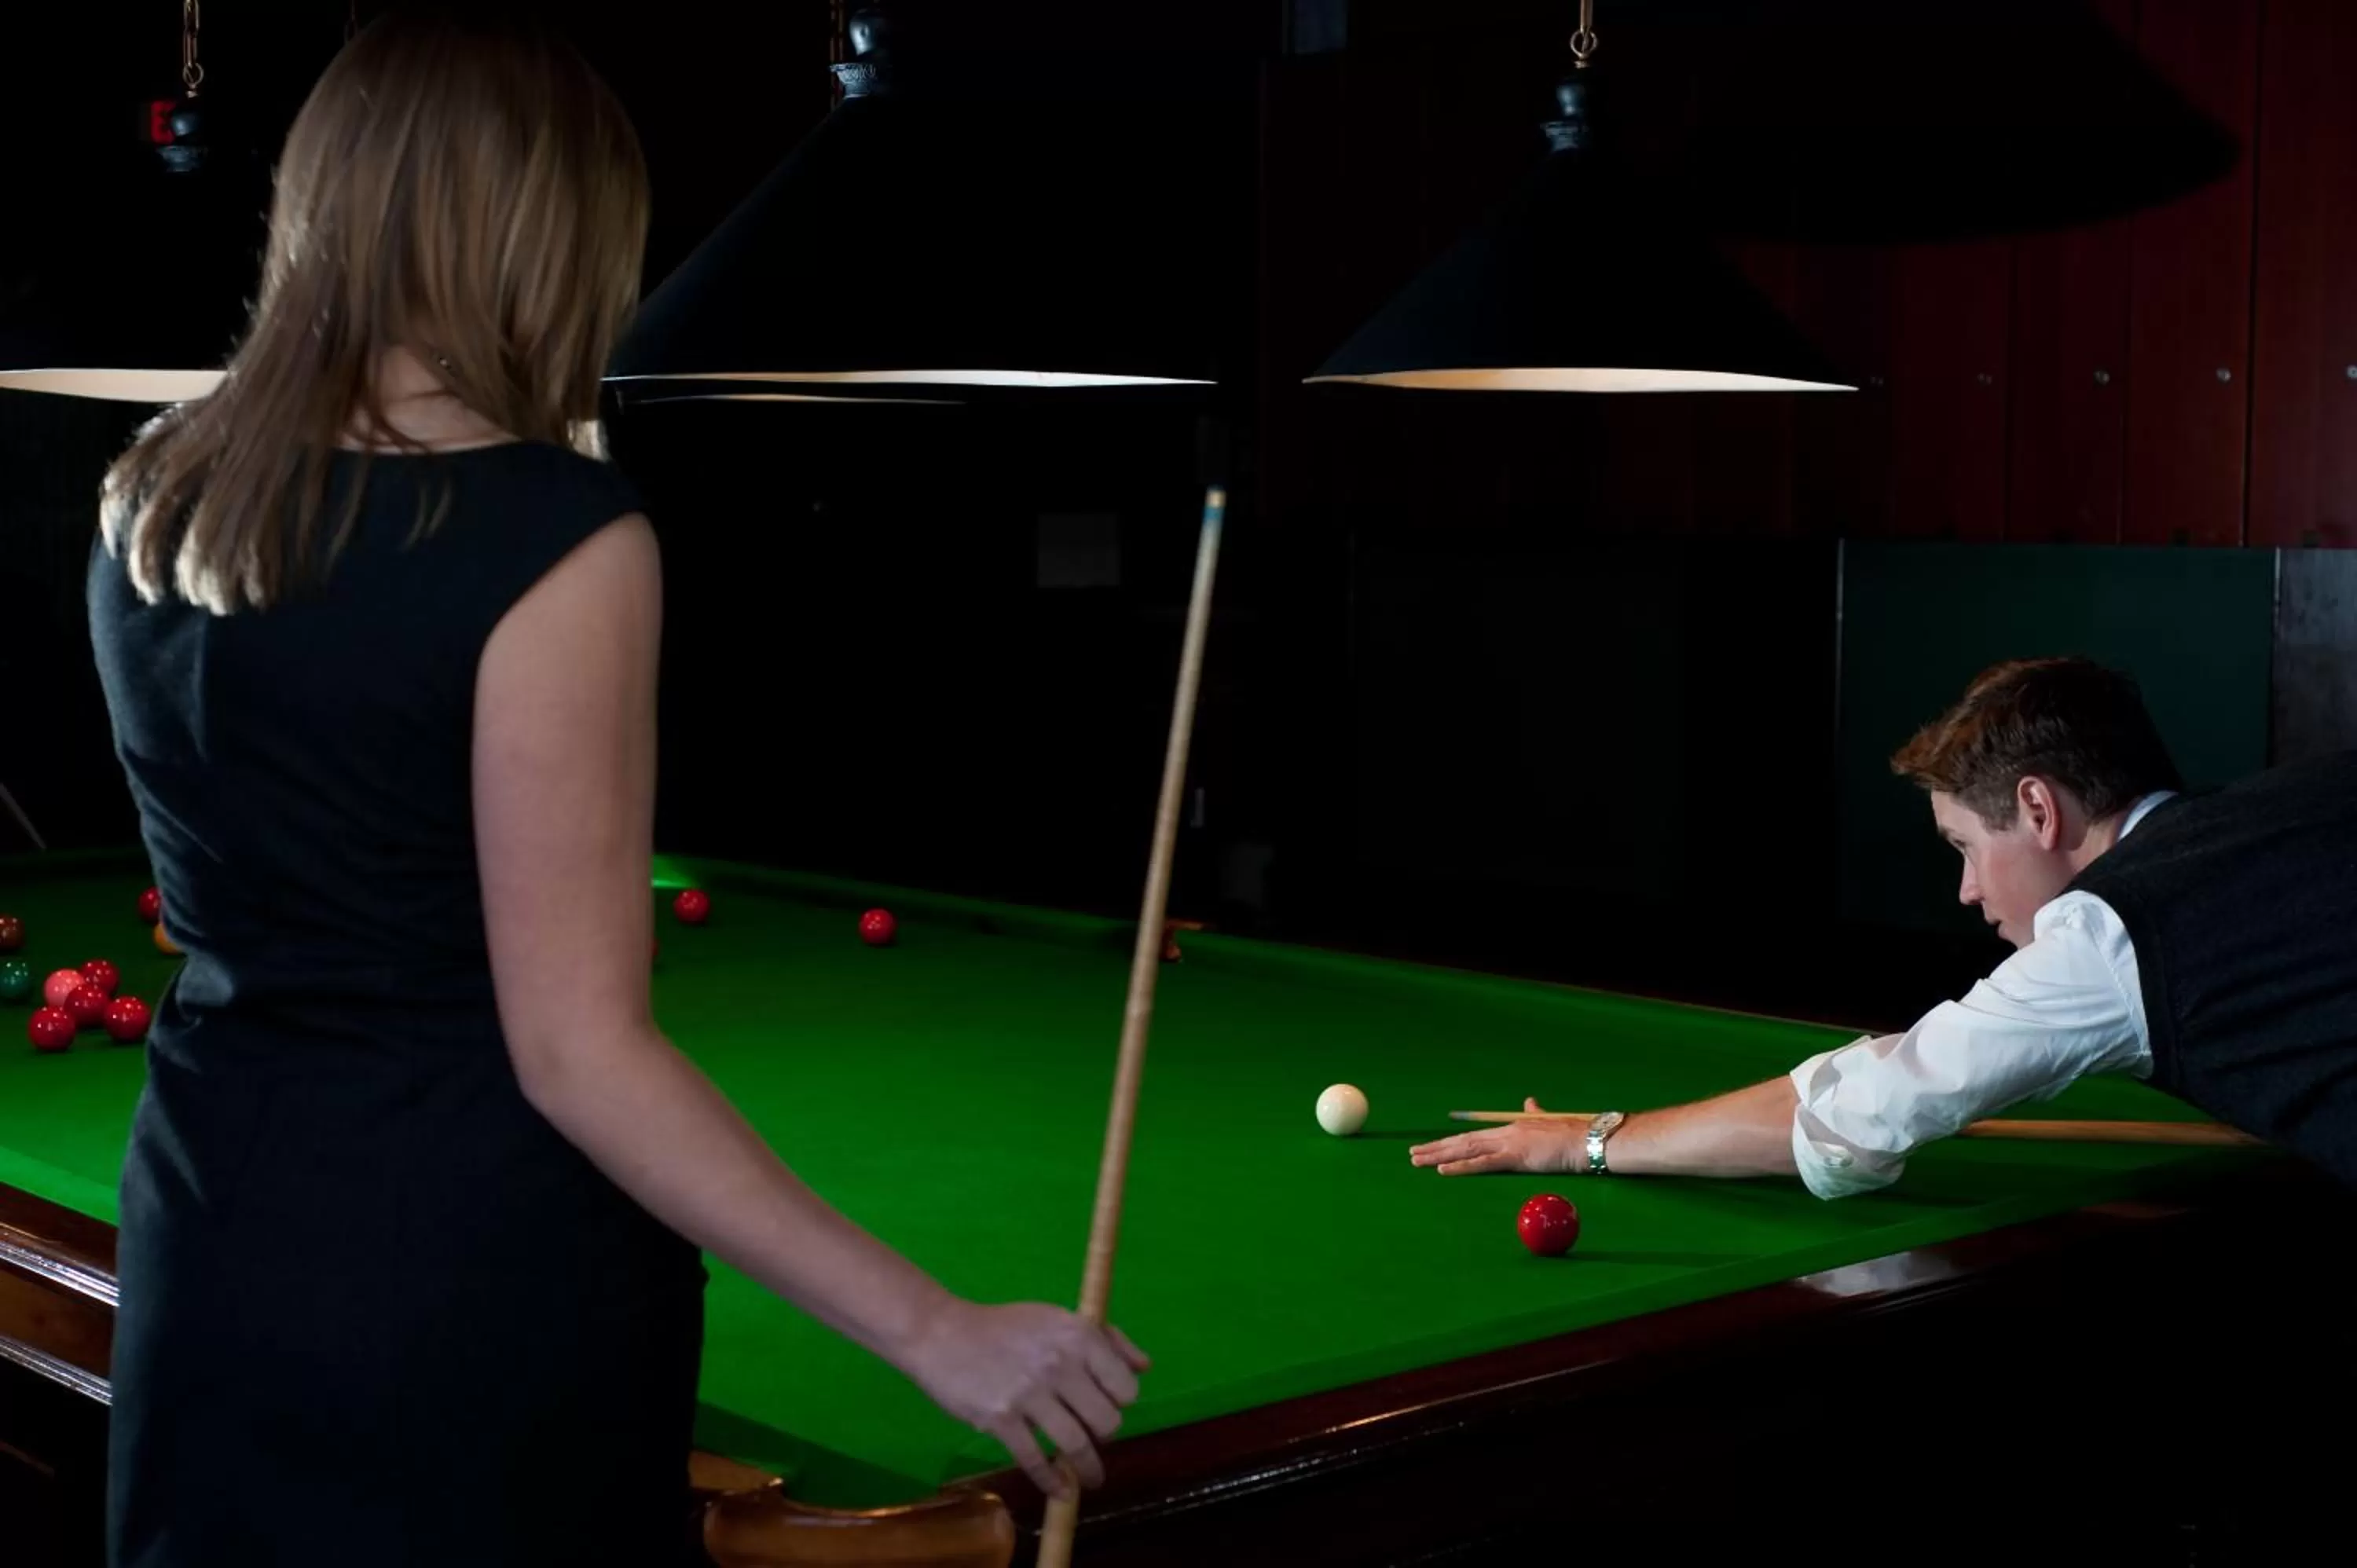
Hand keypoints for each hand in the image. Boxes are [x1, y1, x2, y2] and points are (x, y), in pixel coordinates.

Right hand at [897, 1299, 1150, 1499]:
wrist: (942, 1333)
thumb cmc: (1005, 1327)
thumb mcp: (1059, 1319)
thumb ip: (1108, 1340)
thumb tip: (1145, 1367)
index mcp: (1078, 1335)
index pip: (1125, 1387)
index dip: (1119, 1401)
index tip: (1105, 1405)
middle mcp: (1059, 1363)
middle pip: (1106, 1420)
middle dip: (1103, 1434)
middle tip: (1091, 1435)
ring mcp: (1029, 1393)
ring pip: (1076, 1444)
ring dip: (1088, 1469)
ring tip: (1091, 1479)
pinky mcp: (1001, 1418)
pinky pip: (1035, 1459)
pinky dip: (1052, 1482)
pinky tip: (1060, 1490)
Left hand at [1410, 1097, 1581, 1174]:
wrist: (1589, 1139)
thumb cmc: (1574, 1135)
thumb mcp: (1549, 1124)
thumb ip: (1535, 1115)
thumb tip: (1529, 1101)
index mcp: (1511, 1128)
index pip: (1474, 1136)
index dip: (1451, 1141)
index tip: (1432, 1146)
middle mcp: (1505, 1133)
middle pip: (1463, 1141)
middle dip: (1436, 1147)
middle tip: (1412, 1153)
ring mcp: (1508, 1143)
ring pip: (1465, 1149)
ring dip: (1439, 1155)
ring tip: (1417, 1160)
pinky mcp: (1515, 1157)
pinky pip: (1482, 1163)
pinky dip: (1460, 1166)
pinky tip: (1442, 1169)